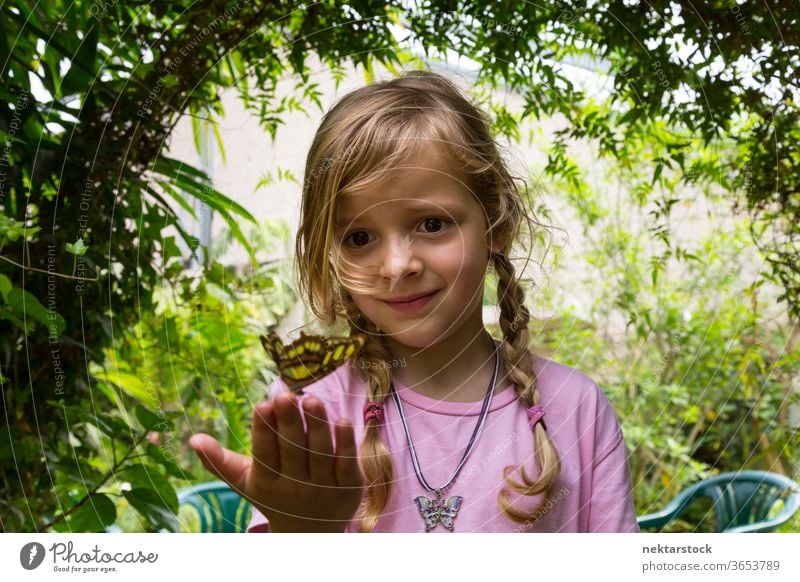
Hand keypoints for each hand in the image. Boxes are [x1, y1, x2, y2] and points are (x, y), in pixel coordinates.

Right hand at [188, 392, 363, 531]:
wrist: (310, 532)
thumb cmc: (273, 494)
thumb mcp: (244, 481)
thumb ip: (218, 461)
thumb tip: (193, 440)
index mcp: (266, 483)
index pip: (264, 455)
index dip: (264, 432)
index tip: (262, 406)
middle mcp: (295, 486)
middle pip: (293, 452)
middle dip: (289, 423)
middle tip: (286, 395)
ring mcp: (324, 487)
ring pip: (321, 454)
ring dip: (317, 426)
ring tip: (311, 399)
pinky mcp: (349, 487)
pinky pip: (347, 463)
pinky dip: (346, 443)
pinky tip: (342, 420)